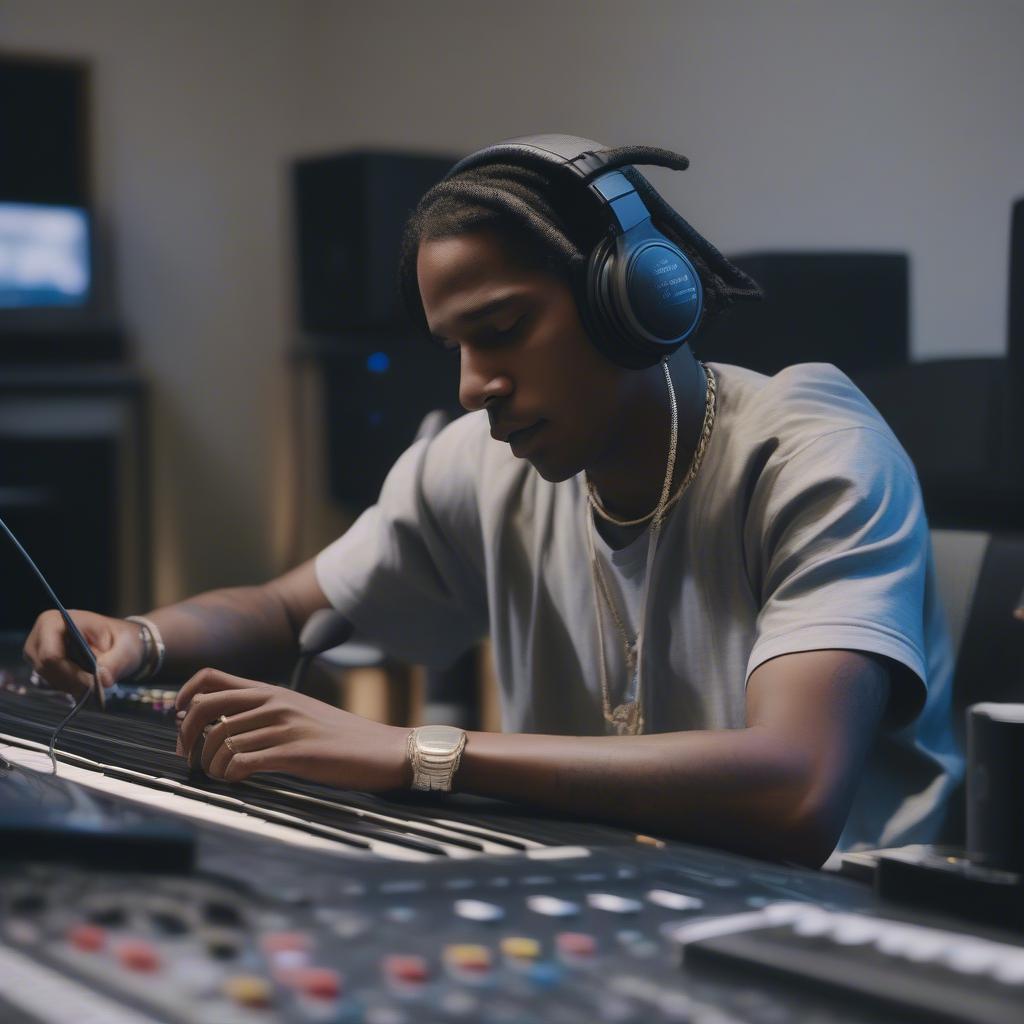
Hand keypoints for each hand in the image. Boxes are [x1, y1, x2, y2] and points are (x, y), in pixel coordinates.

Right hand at [23, 609, 145, 694]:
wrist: (120, 642)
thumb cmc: (121, 639)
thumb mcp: (126, 647)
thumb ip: (115, 663)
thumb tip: (103, 680)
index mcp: (55, 621)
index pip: (51, 655)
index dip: (71, 672)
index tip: (92, 682)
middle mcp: (40, 635)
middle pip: (46, 669)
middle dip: (72, 681)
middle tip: (95, 685)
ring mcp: (37, 651)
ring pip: (48, 678)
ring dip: (71, 685)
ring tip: (93, 680)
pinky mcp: (42, 664)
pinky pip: (51, 682)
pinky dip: (69, 685)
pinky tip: (85, 680)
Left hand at [174, 668, 410, 789]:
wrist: (382, 750)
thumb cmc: (341, 738)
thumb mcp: (300, 713)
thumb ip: (266, 713)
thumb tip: (223, 726)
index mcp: (272, 691)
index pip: (211, 678)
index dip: (184, 696)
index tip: (178, 720)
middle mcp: (274, 702)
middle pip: (205, 707)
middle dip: (186, 734)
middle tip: (189, 757)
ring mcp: (284, 726)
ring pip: (220, 740)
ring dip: (210, 764)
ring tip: (219, 776)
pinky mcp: (294, 752)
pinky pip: (242, 761)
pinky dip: (229, 774)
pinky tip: (237, 780)